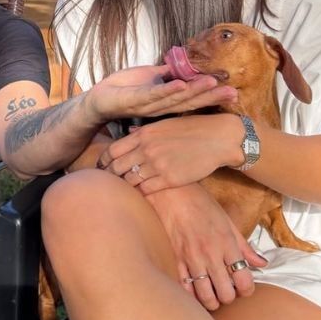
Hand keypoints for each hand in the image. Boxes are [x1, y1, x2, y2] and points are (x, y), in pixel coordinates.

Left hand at [86, 63, 237, 122]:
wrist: (97, 100)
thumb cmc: (124, 89)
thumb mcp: (151, 78)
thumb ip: (167, 74)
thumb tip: (185, 67)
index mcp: (166, 103)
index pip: (192, 99)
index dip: (211, 95)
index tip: (232, 91)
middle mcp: (160, 107)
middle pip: (189, 102)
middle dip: (211, 96)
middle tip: (232, 91)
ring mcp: (148, 106)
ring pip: (175, 99)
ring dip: (193, 90)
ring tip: (211, 82)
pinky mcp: (134, 101)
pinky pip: (153, 95)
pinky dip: (167, 90)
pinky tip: (181, 84)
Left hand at [101, 114, 247, 193]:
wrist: (219, 138)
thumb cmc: (191, 129)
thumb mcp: (163, 125)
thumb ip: (143, 132)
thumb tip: (127, 133)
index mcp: (143, 135)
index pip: (112, 151)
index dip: (103, 161)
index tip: (101, 167)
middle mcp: (147, 150)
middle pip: (117, 168)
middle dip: (110, 176)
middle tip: (106, 182)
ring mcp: (158, 165)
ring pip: (130, 180)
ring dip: (124, 186)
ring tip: (121, 190)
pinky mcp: (171, 179)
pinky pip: (146, 189)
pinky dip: (139, 192)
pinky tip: (138, 194)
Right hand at [145, 184, 268, 308]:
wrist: (170, 193)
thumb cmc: (200, 203)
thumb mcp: (227, 221)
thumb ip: (244, 246)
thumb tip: (261, 263)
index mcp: (227, 244)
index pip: (244, 279)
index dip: (247, 290)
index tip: (244, 289)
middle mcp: (211, 254)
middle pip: (225, 292)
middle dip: (229, 297)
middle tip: (227, 293)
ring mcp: (191, 258)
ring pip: (205, 294)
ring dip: (211, 301)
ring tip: (212, 298)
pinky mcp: (174, 259)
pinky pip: (183, 286)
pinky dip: (190, 294)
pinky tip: (193, 292)